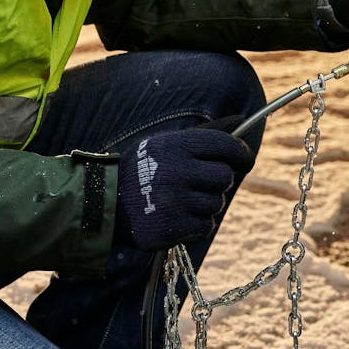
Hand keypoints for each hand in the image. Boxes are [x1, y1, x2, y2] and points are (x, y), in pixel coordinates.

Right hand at [114, 127, 256, 250]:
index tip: (244, 160)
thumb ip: (200, 137)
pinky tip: (178, 218)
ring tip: (182, 202)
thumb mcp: (162, 145)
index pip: (225, 145)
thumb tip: (240, 121)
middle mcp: (176, 171)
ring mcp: (174, 201)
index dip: (241, 153)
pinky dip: (196, 225)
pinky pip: (205, 226)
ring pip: (216, 204)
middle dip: (217, 182)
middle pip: (224, 178)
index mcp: (174, 146)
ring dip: (205, 205)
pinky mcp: (172, 227)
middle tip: (201, 184)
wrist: (103, 204)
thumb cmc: (140, 171)